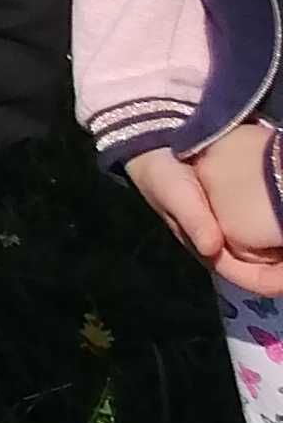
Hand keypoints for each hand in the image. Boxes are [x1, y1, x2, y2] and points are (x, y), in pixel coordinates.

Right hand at [128, 124, 282, 296]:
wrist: (153, 142)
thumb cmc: (162, 172)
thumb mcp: (175, 195)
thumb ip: (193, 220)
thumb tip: (211, 249)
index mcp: (208, 249)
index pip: (246, 276)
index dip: (271, 280)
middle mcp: (224, 243)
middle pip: (262, 266)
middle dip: (282, 266)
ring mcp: (232, 226)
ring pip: (266, 248)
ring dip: (282, 248)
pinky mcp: (238, 208)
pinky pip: (265, 226)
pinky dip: (278, 225)